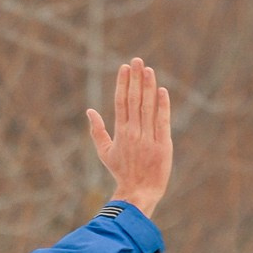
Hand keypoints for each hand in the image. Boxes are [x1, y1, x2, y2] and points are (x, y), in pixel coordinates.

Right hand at [85, 57, 173, 215]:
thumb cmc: (122, 172)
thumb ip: (97, 131)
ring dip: (148, 87)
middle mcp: (134, 132)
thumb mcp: (105, 152)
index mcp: (120, 132)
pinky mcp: (163, 144)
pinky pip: (162, 121)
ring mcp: (148, 138)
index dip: (123, 83)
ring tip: (148, 69)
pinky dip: (163, 106)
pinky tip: (162, 91)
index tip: (125, 67)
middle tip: (137, 60)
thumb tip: (89, 111)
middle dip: (135, 78)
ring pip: (148, 107)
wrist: (138, 192)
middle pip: (134, 100)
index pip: (121, 102)